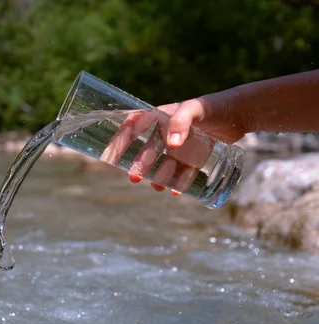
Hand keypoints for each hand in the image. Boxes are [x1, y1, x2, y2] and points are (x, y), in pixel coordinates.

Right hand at [101, 94, 245, 193]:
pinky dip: (180, 181)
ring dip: (159, 176)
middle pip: (148, 150)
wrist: (240, 112)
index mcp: (161, 116)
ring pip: (164, 163)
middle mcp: (167, 131)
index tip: (110, 154)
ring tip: (157, 187)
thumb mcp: (195, 109)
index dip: (120, 140)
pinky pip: (183, 170)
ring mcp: (181, 144)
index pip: (133, 126)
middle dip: (140, 165)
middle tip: (134, 179)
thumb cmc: (214, 106)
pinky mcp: (195, 154)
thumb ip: (182, 122)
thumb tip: (171, 145)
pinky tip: (178, 190)